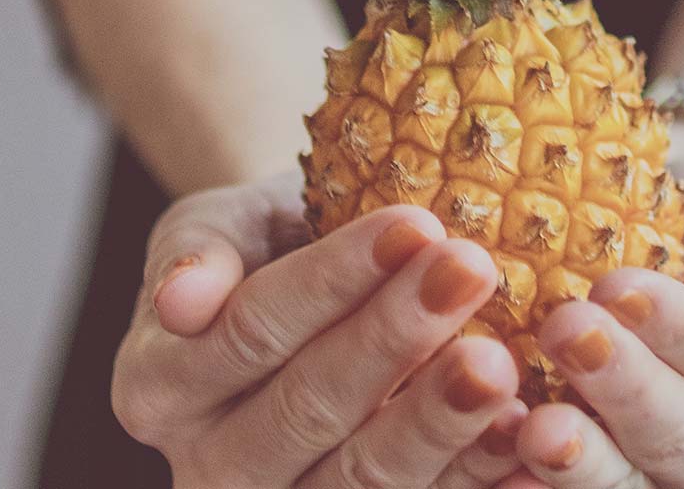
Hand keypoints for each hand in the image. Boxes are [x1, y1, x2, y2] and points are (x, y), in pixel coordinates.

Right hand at [112, 173, 528, 487]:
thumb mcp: (219, 224)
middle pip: (308, 408)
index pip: (251, 329)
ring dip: (439, 420)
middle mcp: (207, 467)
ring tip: (504, 360)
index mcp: (156, 385)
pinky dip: (476, 477)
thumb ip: (199, 252)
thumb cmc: (262, 242)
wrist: (299, 284)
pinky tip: (527, 432)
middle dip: (397, 336)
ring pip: (361, 480)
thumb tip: (182, 296)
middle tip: (474, 270)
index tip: (415, 222)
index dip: (334, 280)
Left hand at [502, 139, 683, 486]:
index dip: (680, 331)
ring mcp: (668, 477)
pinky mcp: (608, 478)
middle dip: (622, 387)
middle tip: (564, 329)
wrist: (665, 239)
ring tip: (534, 426)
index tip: (617, 287)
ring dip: (584, 463)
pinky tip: (508, 451)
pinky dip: (543, 487)